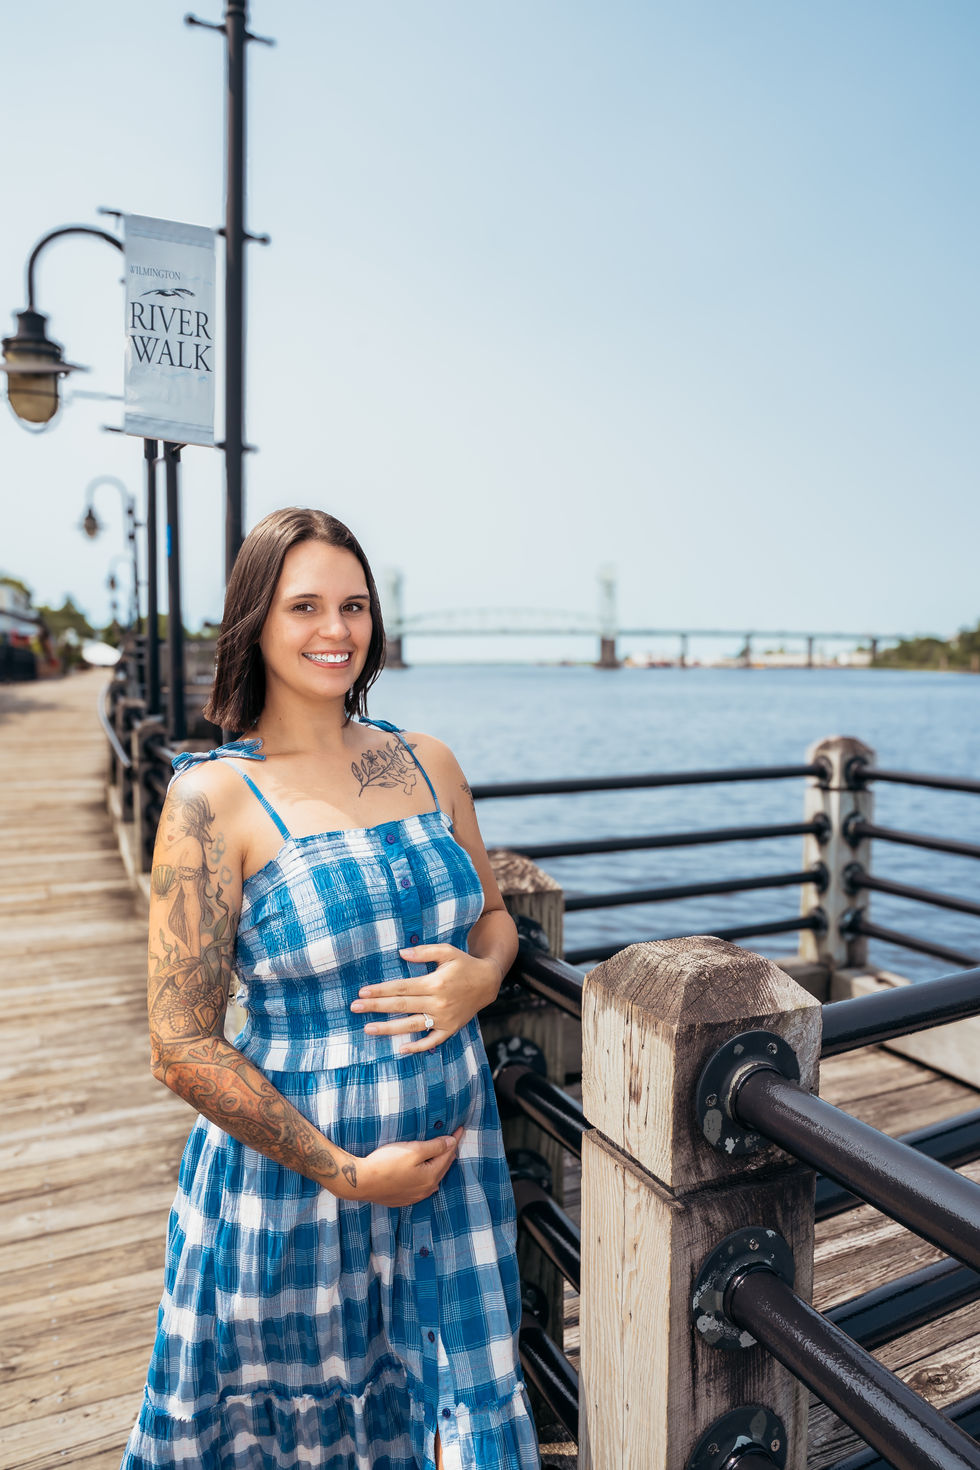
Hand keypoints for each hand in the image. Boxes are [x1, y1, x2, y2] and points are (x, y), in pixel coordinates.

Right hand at [336, 1126, 464, 1204]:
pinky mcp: (403, 1198)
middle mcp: (426, 1189)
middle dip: (449, 1152)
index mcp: (431, 1176)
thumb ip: (435, 1146)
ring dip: (438, 1165)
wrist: (362, 1182)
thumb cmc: (386, 1163)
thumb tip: (452, 1142)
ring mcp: (414, 1195)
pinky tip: (425, 1172)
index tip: (461, 1128)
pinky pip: (422, 1185)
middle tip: (454, 1139)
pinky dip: (427, 1175)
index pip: (448, 1154)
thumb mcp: (413, 1150)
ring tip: (442, 1154)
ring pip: (433, 1177)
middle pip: (443, 1167)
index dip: (455, 1139)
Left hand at [350, 944, 502, 1053]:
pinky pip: (432, 1041)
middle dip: (376, 1007)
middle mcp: (438, 1003)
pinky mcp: (450, 1029)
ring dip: (389, 1028)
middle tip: (355, 1007)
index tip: (362, 992)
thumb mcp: (447, 951)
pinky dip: (418, 1047)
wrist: (488, 982)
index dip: (381, 990)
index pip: (401, 988)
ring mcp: (444, 1019)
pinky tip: (401, 1048)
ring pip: (412, 1025)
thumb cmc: (464, 964)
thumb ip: (424, 952)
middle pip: (401, 1006)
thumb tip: (401, 953)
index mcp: (435, 983)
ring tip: (368, 1028)